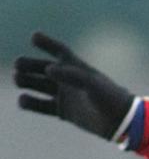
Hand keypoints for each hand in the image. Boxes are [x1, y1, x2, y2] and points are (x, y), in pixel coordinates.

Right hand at [13, 32, 136, 140]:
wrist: (120, 122)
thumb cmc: (110, 98)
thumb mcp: (92, 84)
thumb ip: (72, 75)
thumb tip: (48, 69)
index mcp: (78, 68)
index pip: (59, 52)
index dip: (47, 43)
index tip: (34, 37)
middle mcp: (69, 80)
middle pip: (43, 68)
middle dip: (29, 65)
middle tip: (19, 65)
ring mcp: (65, 95)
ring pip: (39, 85)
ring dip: (27, 82)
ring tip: (18, 80)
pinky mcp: (63, 111)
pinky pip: (41, 106)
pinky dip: (30, 103)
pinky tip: (22, 100)